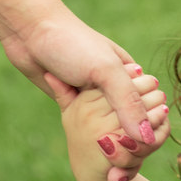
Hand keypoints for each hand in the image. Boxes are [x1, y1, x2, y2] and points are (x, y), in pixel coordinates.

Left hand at [0, 5, 159, 145]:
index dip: (147, 125)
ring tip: (102, 148)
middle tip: (121, 148)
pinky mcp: (71, 99)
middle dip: (125, 134)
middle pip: (128, 119)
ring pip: (105, 122)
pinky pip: (83, 120)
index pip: (149, 107)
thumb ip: (129, 103)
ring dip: (104, 134)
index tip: (141, 142)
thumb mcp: (106, 72)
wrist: (31, 32)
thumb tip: (147, 137)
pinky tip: (83, 139)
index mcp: (130, 74)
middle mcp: (113, 84)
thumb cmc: (74, 44)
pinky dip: (83, 130)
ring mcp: (91, 92)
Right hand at [47, 70, 170, 180]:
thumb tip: (48, 73)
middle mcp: (91, 114)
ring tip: (161, 103)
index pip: (117, 77)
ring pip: (143, 107)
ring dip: (157, 104)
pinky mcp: (122, 148)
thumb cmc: (84, 139)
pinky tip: (162, 117)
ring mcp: (106, 130)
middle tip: (156, 90)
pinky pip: (149, 128)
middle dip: (148, 87)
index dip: (133, 74)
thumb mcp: (71, 115)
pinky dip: (160, 123)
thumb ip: (64, 93)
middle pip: (132, 90)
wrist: (93, 174)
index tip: (140, 72)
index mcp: (82, 101)